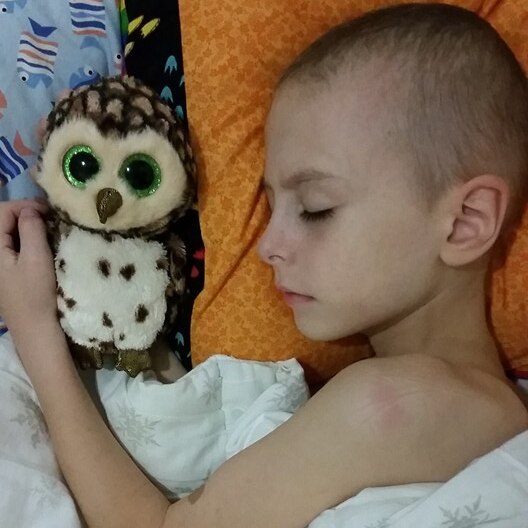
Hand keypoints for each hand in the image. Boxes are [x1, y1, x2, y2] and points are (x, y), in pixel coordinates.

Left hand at [0, 200, 56, 335]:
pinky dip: (25, 238)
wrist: (34, 327)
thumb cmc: (35, 293)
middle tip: (51, 218)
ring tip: (49, 228)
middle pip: (2, 220)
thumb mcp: (36, 257)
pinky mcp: (4, 270)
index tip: (51, 210)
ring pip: (7, 232)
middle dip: (25, 214)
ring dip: (27, 226)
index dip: (26, 205)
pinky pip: (11, 244)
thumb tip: (31, 210)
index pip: (2, 212)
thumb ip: (31, 228)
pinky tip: (41, 243)